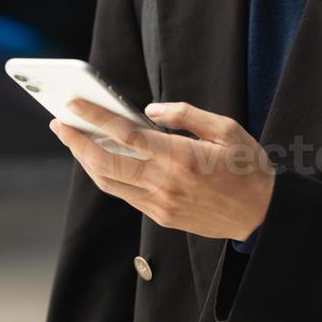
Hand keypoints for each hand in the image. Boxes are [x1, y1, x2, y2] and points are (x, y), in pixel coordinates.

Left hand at [49, 99, 275, 240]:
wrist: (262, 214)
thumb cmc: (248, 166)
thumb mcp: (227, 128)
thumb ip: (186, 115)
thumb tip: (149, 110)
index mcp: (182, 157)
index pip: (126, 134)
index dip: (95, 117)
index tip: (74, 104)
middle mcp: (166, 183)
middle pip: (107, 162)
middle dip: (78, 142)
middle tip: (59, 123)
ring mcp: (162, 204)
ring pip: (111, 183)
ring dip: (87, 161)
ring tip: (74, 141)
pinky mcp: (164, 217)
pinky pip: (126, 196)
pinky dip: (108, 177)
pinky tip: (102, 162)